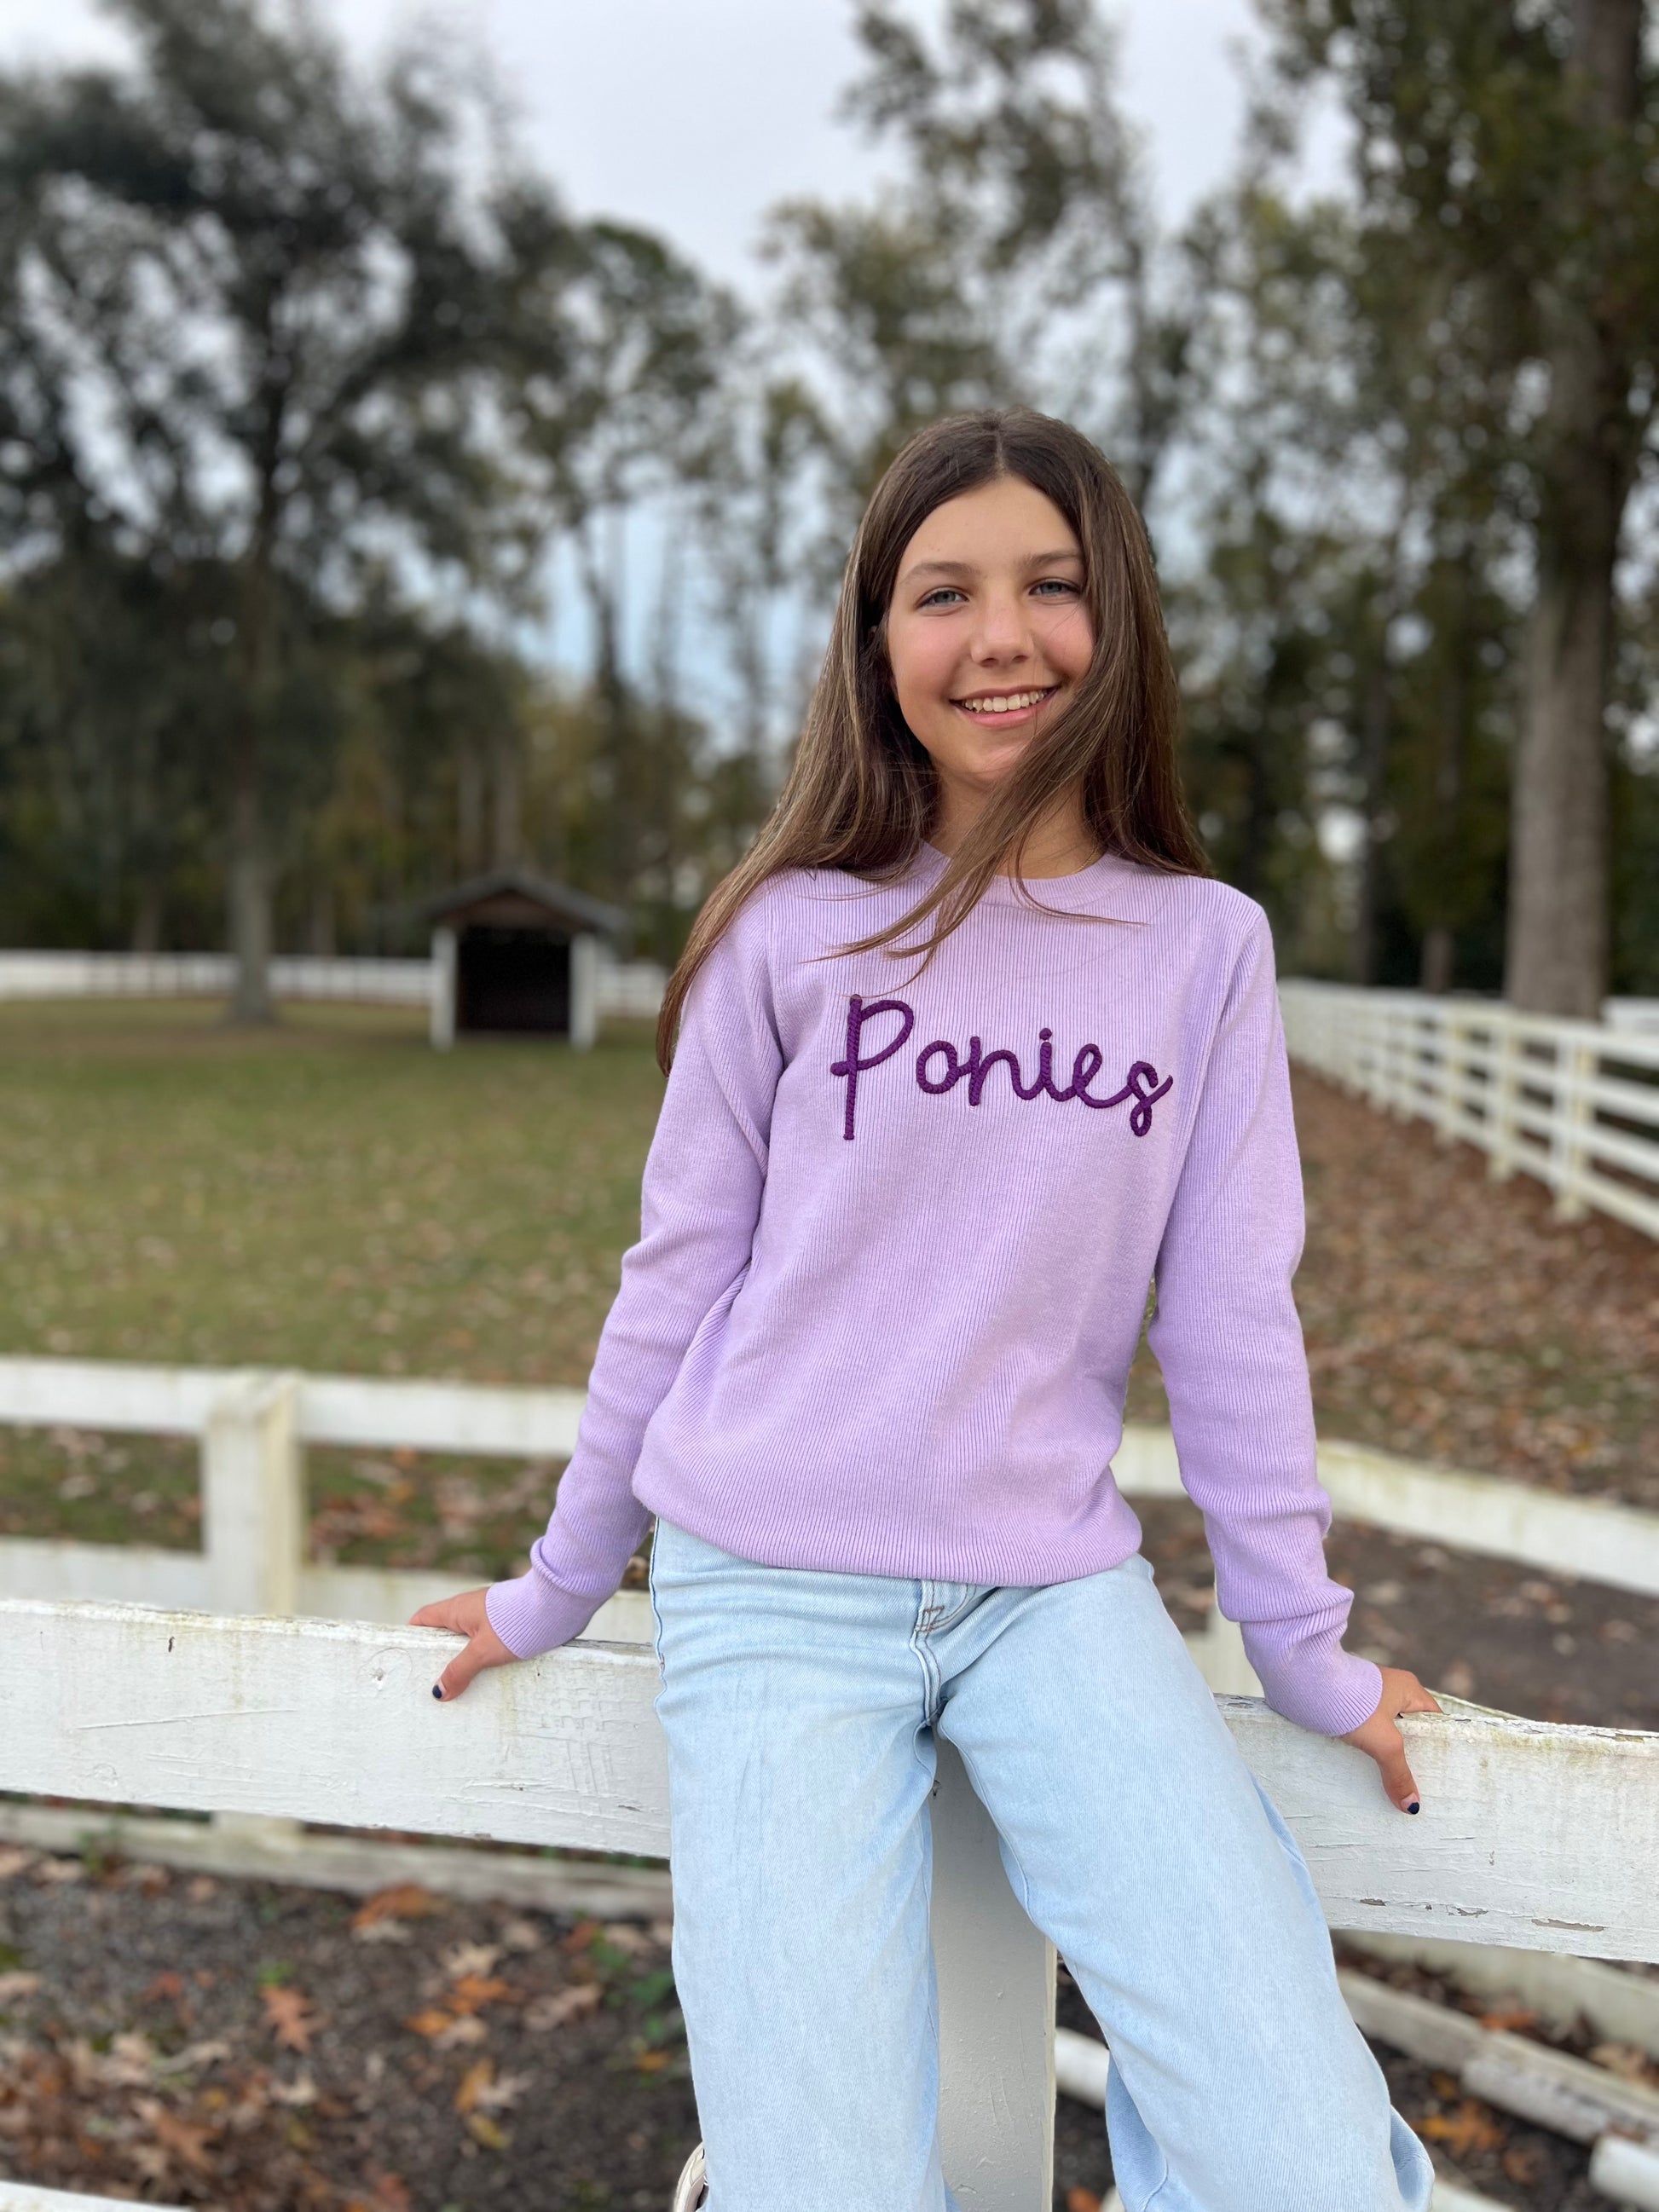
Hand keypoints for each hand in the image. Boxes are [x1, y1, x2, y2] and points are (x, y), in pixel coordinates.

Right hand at [409, 1587, 518, 1701]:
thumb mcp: (483, 1651)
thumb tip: (438, 1691)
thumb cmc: (516, 1622)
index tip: (408, 1659)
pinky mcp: (508, 1624)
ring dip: (464, 1660)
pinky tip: (487, 1678)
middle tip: (433, 1684)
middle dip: (439, 1657)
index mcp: (456, 1609)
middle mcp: (471, 1610)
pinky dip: (483, 1659)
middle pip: (445, 1633)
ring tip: (459, 1688)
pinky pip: (488, 1643)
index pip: (423, 1619)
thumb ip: (460, 1670)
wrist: (557, 1605)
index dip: (413, 1636)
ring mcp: (490, 1617)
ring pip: (468, 1640)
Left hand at [1341, 1667, 1442, 1812]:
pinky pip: (1364, 1731)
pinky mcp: (1346, 1704)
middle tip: (1416, 1787)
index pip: (1434, 1721)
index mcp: (1409, 1689)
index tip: (1440, 1775)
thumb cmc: (1350, 1703)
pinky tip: (1363, 1769)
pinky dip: (1365, 1748)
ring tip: (1390, 1785)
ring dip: (1385, 1754)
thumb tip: (1412, 1806)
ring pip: (1384, 1732)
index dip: (1438, 1747)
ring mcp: (1367, 1697)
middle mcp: (1390, 1690)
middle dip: (1410, 1756)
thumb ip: (1398, 1772)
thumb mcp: (1382, 1741)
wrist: (1302, 1679)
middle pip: (1409, 1730)